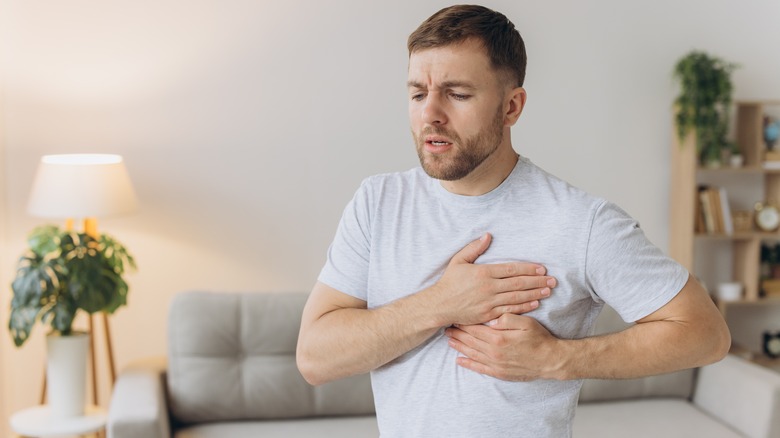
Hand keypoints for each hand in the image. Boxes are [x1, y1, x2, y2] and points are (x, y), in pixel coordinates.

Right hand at [426, 233, 554, 326]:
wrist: (439, 305)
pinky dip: (524, 306)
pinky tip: (535, 303)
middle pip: (519, 283)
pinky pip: (510, 310)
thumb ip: (474, 248)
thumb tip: (488, 236)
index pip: (511, 269)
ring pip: (517, 297)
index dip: (528, 268)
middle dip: (537, 281)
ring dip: (535, 293)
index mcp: (483, 272)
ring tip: (548, 291)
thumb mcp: (458, 261)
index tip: (542, 268)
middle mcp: (489, 287)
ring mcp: (489, 302)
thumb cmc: (449, 282)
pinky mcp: (489, 314)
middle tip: (552, 280)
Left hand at [444, 313, 560, 381]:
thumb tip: (490, 318)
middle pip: (470, 341)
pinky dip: (468, 364)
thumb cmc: (539, 339)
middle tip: (447, 328)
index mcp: (498, 337)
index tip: (455, 317)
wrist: (550, 361)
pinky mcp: (499, 373)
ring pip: (472, 354)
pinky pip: (479, 368)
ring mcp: (495, 364)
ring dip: (459, 347)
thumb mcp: (526, 322)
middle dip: (458, 334)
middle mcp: (493, 352)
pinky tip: (459, 361)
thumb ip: (507, 318)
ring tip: (449, 340)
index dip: (464, 322)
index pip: (475, 328)